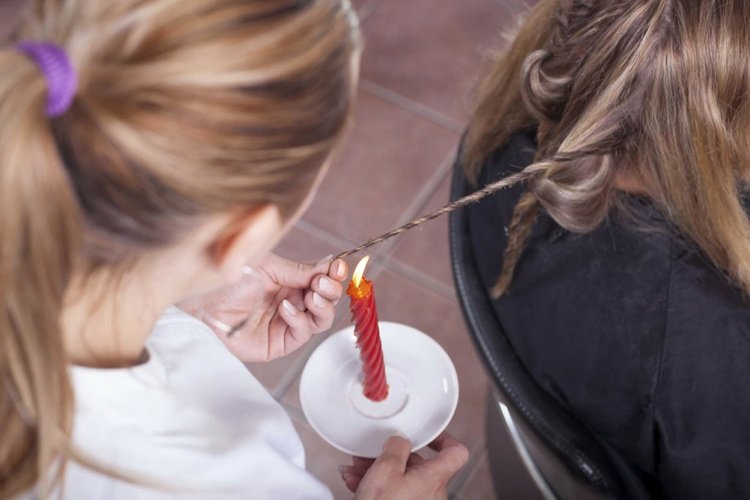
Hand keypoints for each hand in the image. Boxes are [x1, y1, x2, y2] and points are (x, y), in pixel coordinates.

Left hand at [179, 253, 347, 361]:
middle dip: (331, 291)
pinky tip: (286, 308)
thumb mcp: (270, 268)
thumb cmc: (229, 279)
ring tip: (311, 296)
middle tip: (321, 283)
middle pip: (328, 301)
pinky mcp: (277, 344)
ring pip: (321, 320)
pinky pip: (301, 335)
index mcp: (290, 281)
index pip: (323, 280)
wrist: (202, 300)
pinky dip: (300, 320)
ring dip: (322, 307)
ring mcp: (285, 324)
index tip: (339, 268)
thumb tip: (331, 264)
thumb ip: (301, 271)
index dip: (335, 275)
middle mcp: (292, 302)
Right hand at [340, 433, 468, 499]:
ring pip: (402, 478)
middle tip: (371, 453)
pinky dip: (377, 485)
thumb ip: (396, 447)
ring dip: (378, 470)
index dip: (444, 439)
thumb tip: (400, 439)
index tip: (428, 435)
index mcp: (434, 478)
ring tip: (356, 469)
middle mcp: (432, 492)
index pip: (456, 453)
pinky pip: (395, 492)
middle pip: (418, 464)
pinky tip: (356, 482)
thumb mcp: (386, 469)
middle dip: (391, 456)